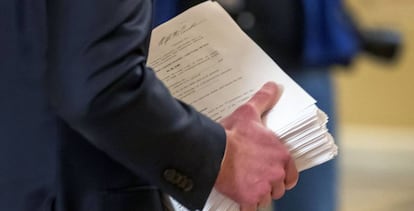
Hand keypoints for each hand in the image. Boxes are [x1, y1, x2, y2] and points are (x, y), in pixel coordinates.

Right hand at [214, 82, 297, 209]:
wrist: (214, 152)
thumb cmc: (233, 134)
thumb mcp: (250, 113)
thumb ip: (264, 100)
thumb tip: (273, 86)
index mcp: (281, 156)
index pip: (291, 176)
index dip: (283, 176)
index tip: (274, 175)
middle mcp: (276, 174)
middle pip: (278, 189)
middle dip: (269, 186)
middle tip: (255, 178)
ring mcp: (263, 188)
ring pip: (265, 199)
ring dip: (258, 195)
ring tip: (246, 186)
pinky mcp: (249, 199)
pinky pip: (251, 208)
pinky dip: (246, 205)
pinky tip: (240, 199)